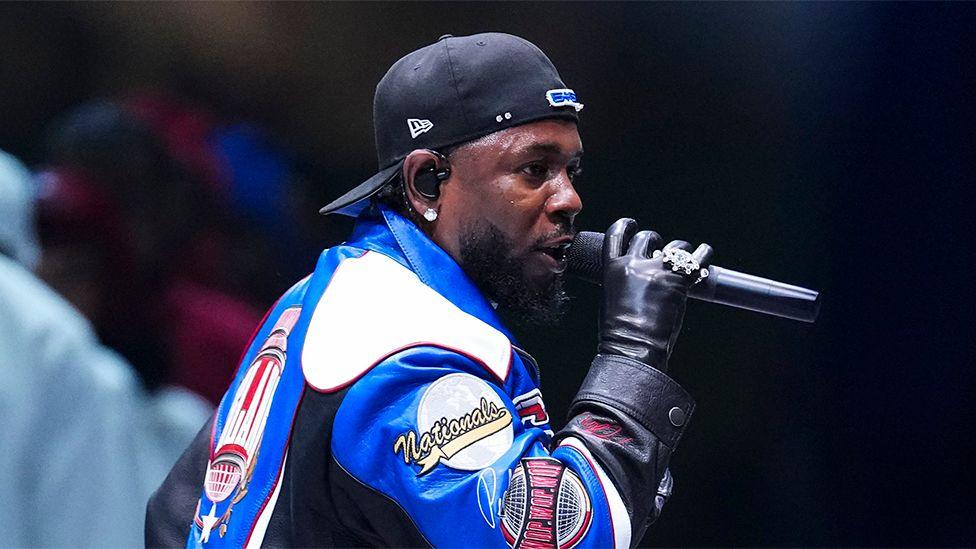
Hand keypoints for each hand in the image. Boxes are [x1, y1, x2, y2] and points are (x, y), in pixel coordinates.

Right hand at [597, 218, 712, 370]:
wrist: (634, 347)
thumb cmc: (619, 331)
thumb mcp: (611, 297)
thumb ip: (623, 280)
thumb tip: (638, 274)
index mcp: (613, 268)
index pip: (616, 235)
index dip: (626, 226)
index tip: (632, 224)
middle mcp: (634, 264)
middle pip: (646, 238)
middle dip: (654, 240)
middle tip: (660, 249)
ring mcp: (657, 272)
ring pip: (674, 246)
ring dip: (680, 249)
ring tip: (683, 257)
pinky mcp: (679, 282)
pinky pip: (696, 260)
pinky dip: (703, 253)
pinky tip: (705, 251)